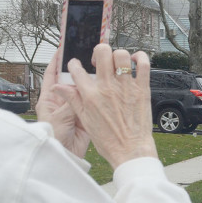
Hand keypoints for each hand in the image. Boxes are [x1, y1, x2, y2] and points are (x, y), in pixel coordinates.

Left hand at [36, 50, 89, 157]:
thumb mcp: (59, 116)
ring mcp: (74, 108)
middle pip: (70, 80)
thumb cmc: (53, 137)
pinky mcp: (86, 116)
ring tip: (98, 67)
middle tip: (86, 55)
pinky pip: (91, 102)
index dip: (56, 61)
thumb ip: (69, 100)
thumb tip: (78, 85)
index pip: (52, 74)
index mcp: (50, 98)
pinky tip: (104, 85)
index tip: (63, 47)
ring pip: (82, 90)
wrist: (64, 156)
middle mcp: (62, 101)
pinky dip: (97, 94)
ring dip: (89, 81)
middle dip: (77, 68)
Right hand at [61, 45, 156, 168]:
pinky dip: (141, 58)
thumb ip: (73, 100)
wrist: (130, 150)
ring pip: (122, 55)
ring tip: (117, 63)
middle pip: (102, 52)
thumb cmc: (109, 140)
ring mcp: (126, 87)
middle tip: (100, 60)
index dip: (75, 64)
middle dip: (99, 51)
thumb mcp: (85, 120)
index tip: (77, 65)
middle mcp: (108, 88)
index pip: (77, 69)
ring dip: (119, 55)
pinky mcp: (142, 90)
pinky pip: (144, 65)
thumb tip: (58, 88)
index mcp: (91, 95)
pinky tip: (136, 62)